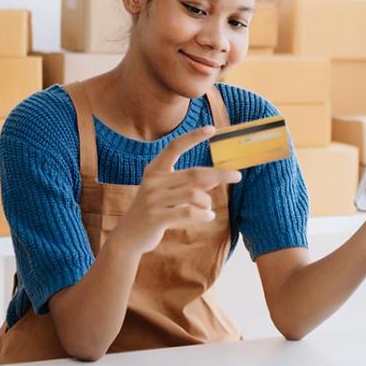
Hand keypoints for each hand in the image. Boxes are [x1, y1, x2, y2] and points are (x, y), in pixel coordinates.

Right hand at [112, 125, 242, 254]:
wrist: (128, 236)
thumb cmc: (154, 211)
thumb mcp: (169, 194)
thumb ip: (189, 185)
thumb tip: (214, 178)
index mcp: (154, 170)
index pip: (175, 146)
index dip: (193, 137)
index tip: (212, 129)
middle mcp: (153, 181)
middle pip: (194, 174)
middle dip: (219, 174)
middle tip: (237, 176)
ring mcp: (153, 199)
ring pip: (194, 195)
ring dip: (207, 203)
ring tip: (208, 210)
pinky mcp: (156, 217)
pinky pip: (189, 213)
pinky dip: (204, 215)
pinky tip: (208, 217)